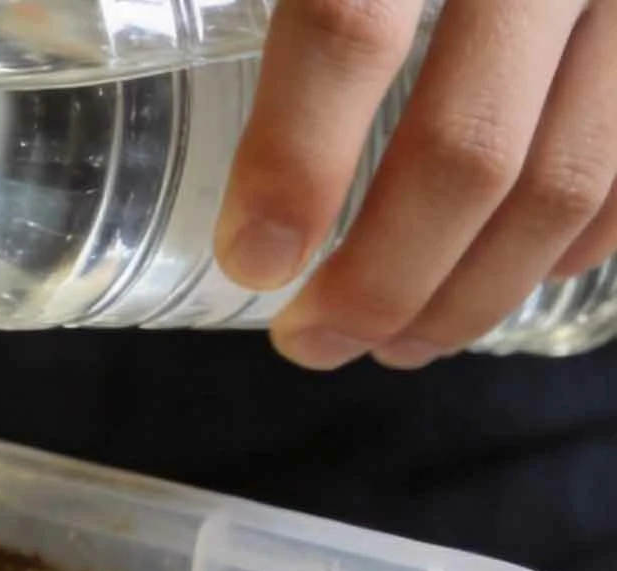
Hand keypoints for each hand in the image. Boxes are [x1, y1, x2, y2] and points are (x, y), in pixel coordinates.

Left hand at [214, 0, 616, 368]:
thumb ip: (305, 7)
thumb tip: (194, 107)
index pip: (346, 26)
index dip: (295, 155)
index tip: (252, 259)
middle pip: (467, 143)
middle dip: (382, 277)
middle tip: (311, 341)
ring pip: (567, 175)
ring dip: (474, 291)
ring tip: (397, 343)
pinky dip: (571, 244)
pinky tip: (506, 279)